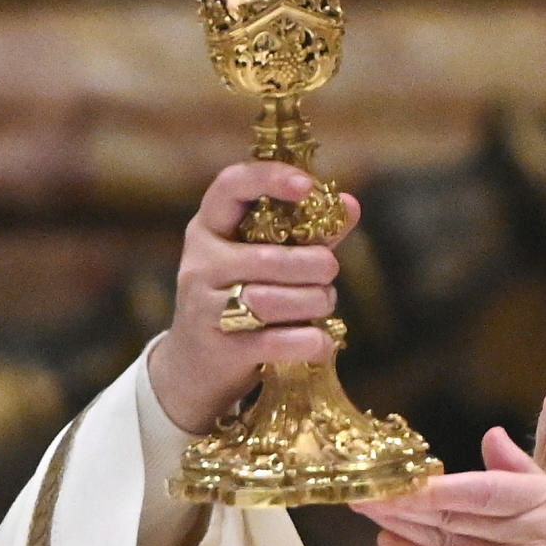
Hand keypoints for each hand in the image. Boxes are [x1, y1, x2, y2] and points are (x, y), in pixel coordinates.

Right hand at [145, 161, 359, 432]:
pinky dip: (311, 341)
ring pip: (274, 300)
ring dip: (315, 302)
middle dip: (315, 266)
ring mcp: (204, 307)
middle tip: (328, 274)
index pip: (231, 186)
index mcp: (209, 228)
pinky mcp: (220, 349)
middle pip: (270, 257)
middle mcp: (200, 263)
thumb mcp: (264, 260)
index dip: (270, 178)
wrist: (195, 366)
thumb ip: (306, 234)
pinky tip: (322, 341)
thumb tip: (350, 204)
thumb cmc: (240, 299)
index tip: (307, 186)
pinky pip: (278, 342)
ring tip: (322, 303)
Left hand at [352, 428, 545, 545]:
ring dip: (401, 528)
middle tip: (363, 486)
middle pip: (453, 518)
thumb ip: (522, 471)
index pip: (481, 491)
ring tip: (368, 508)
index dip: (433, 486)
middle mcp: (532, 538)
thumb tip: (490, 436)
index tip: (397, 473)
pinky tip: (389, 543)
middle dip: (402, 502)